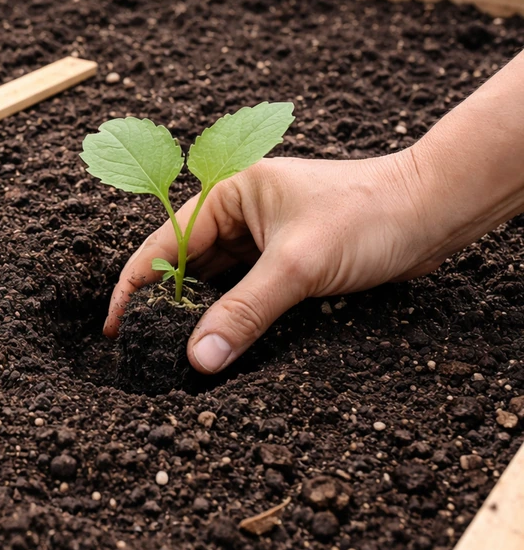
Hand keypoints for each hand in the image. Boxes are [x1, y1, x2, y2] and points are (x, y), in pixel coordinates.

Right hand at [104, 148, 443, 373]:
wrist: (435, 210)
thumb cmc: (369, 216)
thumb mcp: (298, 265)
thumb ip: (245, 311)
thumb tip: (197, 358)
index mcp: (228, 192)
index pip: (164, 243)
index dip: (134, 287)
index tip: (114, 329)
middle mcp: (238, 212)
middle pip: (183, 265)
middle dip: (163, 307)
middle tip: (141, 351)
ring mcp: (261, 237)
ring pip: (213, 283)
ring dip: (197, 316)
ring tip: (173, 354)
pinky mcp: (284, 260)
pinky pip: (242, 292)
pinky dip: (230, 317)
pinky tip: (218, 344)